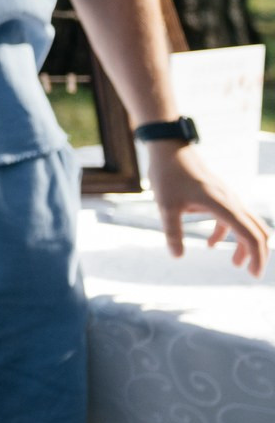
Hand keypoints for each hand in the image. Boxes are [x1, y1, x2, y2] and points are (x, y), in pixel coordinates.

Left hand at [144, 142, 269, 274]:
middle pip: (256, 230)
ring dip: (244, 243)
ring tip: (235, 263)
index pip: (249, 234)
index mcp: (222, 204)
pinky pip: (231, 217)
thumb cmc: (167, 174)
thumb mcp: (166, 205)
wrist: (168, 148)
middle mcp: (231, 200)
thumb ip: (172, 231)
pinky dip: (227, 232)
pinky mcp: (218, 194)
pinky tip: (211, 243)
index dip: (256, 256)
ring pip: (246, 223)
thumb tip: (177, 256)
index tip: (254, 275)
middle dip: (257, 253)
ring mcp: (226, 196)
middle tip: (251, 273)